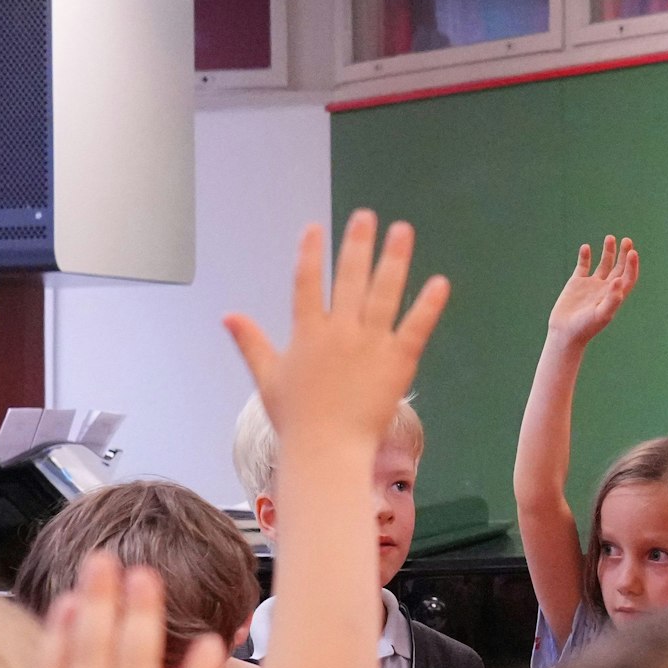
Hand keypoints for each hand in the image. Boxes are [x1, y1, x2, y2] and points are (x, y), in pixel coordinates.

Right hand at [224, 210, 449, 451]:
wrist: (326, 451)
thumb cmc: (296, 420)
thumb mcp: (268, 377)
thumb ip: (251, 342)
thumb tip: (228, 315)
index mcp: (307, 333)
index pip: (307, 283)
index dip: (310, 254)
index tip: (315, 228)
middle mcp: (339, 331)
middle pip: (348, 277)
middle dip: (357, 244)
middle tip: (365, 216)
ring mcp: (370, 344)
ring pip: (384, 292)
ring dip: (394, 259)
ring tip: (402, 230)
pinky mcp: (398, 361)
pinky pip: (415, 327)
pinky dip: (427, 305)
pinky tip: (439, 282)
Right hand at [546, 236, 638, 349]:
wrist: (565, 333)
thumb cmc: (586, 328)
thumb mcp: (601, 314)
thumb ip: (612, 299)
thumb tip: (618, 280)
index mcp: (615, 295)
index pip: (628, 277)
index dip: (632, 265)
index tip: (632, 252)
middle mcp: (605, 288)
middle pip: (619, 267)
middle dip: (624, 254)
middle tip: (627, 240)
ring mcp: (591, 285)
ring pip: (603, 264)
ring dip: (608, 251)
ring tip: (610, 237)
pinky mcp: (576, 283)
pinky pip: (583, 266)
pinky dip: (585, 256)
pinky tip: (586, 247)